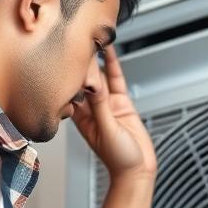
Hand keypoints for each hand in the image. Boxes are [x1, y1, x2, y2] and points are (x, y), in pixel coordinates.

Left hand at [71, 45, 156, 180]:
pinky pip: (116, 79)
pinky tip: (109, 50)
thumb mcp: (107, 131)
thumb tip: (93, 84)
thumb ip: (100, 106)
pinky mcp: (121, 103)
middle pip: (85, 80)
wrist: (138, 171)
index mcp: (81, 118)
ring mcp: (107, 105)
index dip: (71, 72)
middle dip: (81, 60)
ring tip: (92, 37)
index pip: (74, 90)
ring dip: (96, 58)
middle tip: (78, 37)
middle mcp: (92, 109)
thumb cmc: (119, 160)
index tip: (69, 54)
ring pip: (100, 76)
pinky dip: (113, 64)